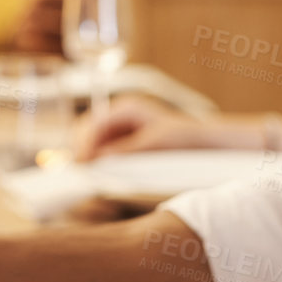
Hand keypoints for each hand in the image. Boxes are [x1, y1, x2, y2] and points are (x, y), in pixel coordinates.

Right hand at [75, 96, 215, 159]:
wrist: (201, 142)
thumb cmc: (182, 138)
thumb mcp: (154, 144)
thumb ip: (126, 149)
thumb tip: (100, 157)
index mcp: (126, 108)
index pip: (95, 122)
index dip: (85, 142)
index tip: (82, 161)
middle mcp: (119, 115)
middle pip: (88, 129)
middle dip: (81, 148)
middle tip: (80, 170)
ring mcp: (120, 128)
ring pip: (92, 140)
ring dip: (88, 155)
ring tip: (86, 174)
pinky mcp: (122, 142)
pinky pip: (102, 149)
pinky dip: (97, 160)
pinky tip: (97, 172)